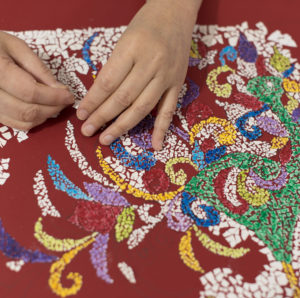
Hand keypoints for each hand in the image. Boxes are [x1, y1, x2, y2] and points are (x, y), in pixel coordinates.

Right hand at [0, 31, 73, 130]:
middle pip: (27, 111)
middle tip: (65, 101)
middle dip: (52, 108)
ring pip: (22, 122)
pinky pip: (15, 124)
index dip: (54, 97)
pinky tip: (41, 108)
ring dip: (45, 116)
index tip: (69, 95)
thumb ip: (38, 68)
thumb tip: (59, 89)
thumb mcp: (15, 46)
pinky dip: (33, 120)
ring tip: (55, 104)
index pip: (30, 92)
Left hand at [77, 0, 200, 149]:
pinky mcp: (178, 84)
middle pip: (123, 98)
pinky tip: (156, 145)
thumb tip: (100, 98)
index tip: (81, 114)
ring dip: (123, 126)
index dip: (92, 101)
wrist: (176, 11)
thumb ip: (115, 68)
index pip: (108, 82)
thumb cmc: (146, 23)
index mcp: (133, 48)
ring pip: (142, 107)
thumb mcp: (124, 39)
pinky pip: (169, 110)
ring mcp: (167, 76)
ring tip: (106, 138)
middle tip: (87, 131)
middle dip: (102, 117)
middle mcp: (151, 64)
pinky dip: (162, 129)